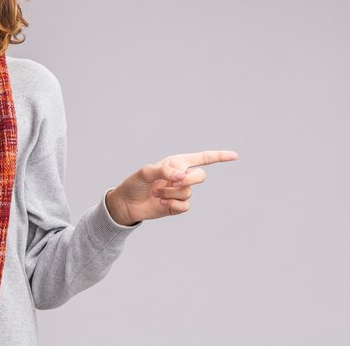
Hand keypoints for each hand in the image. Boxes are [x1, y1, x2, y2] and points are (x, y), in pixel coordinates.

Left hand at [105, 150, 238, 224]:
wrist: (127, 203)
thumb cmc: (135, 183)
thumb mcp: (146, 172)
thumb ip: (164, 170)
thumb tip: (181, 176)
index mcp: (177, 163)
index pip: (202, 158)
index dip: (219, 157)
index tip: (235, 156)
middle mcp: (182, 176)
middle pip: (200, 176)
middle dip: (188, 179)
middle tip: (171, 182)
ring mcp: (180, 191)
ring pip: (189, 192)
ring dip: (171, 193)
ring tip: (156, 193)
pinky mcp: (177, 206)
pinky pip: (185, 205)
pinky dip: (173, 204)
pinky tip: (161, 203)